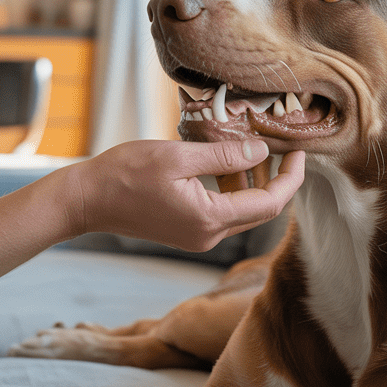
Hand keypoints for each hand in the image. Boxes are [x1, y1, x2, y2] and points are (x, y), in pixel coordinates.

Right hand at [68, 140, 304, 251]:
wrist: (87, 200)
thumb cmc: (125, 173)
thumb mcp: (178, 156)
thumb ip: (224, 156)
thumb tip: (262, 152)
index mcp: (210, 219)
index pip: (270, 203)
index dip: (291, 178)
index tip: (300, 152)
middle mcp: (208, 236)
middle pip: (261, 211)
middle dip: (278, 181)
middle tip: (285, 149)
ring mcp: (197, 237)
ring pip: (242, 212)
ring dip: (253, 183)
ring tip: (253, 149)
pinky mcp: (187, 232)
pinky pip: (223, 213)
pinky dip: (232, 190)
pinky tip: (225, 165)